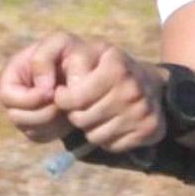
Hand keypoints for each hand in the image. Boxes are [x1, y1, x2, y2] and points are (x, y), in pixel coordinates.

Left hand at [0, 32, 163, 151]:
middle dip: (76, 114)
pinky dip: (107, 139)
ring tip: (98, 113)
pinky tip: (113, 123)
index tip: (65, 93)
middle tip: (83, 105)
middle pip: (81, 119)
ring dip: (89, 128)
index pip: (73, 99)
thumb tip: (44, 90)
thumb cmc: (102, 67)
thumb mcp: (76, 50)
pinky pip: (111, 145)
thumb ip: (46, 59)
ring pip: (94, 136)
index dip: (63, 100)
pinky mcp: (150, 129)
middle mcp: (132, 88)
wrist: (148, 84)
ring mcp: (143, 110)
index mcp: (115, 65)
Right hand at [0, 32, 78, 144]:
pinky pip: (41, 136)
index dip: (30, 98)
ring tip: (68, 106)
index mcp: (12, 74)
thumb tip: (43, 89)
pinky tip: (68, 114)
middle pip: (17, 117)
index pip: (7, 96)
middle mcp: (14, 96)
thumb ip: (44, 59)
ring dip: (52, 121)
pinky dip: (57, 129)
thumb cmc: (71, 52)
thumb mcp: (59, 44)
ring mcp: (24, 113)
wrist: (88, 70)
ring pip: (30, 129)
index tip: (52, 91)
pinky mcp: (36, 126)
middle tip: (63, 103)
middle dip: (43, 112)